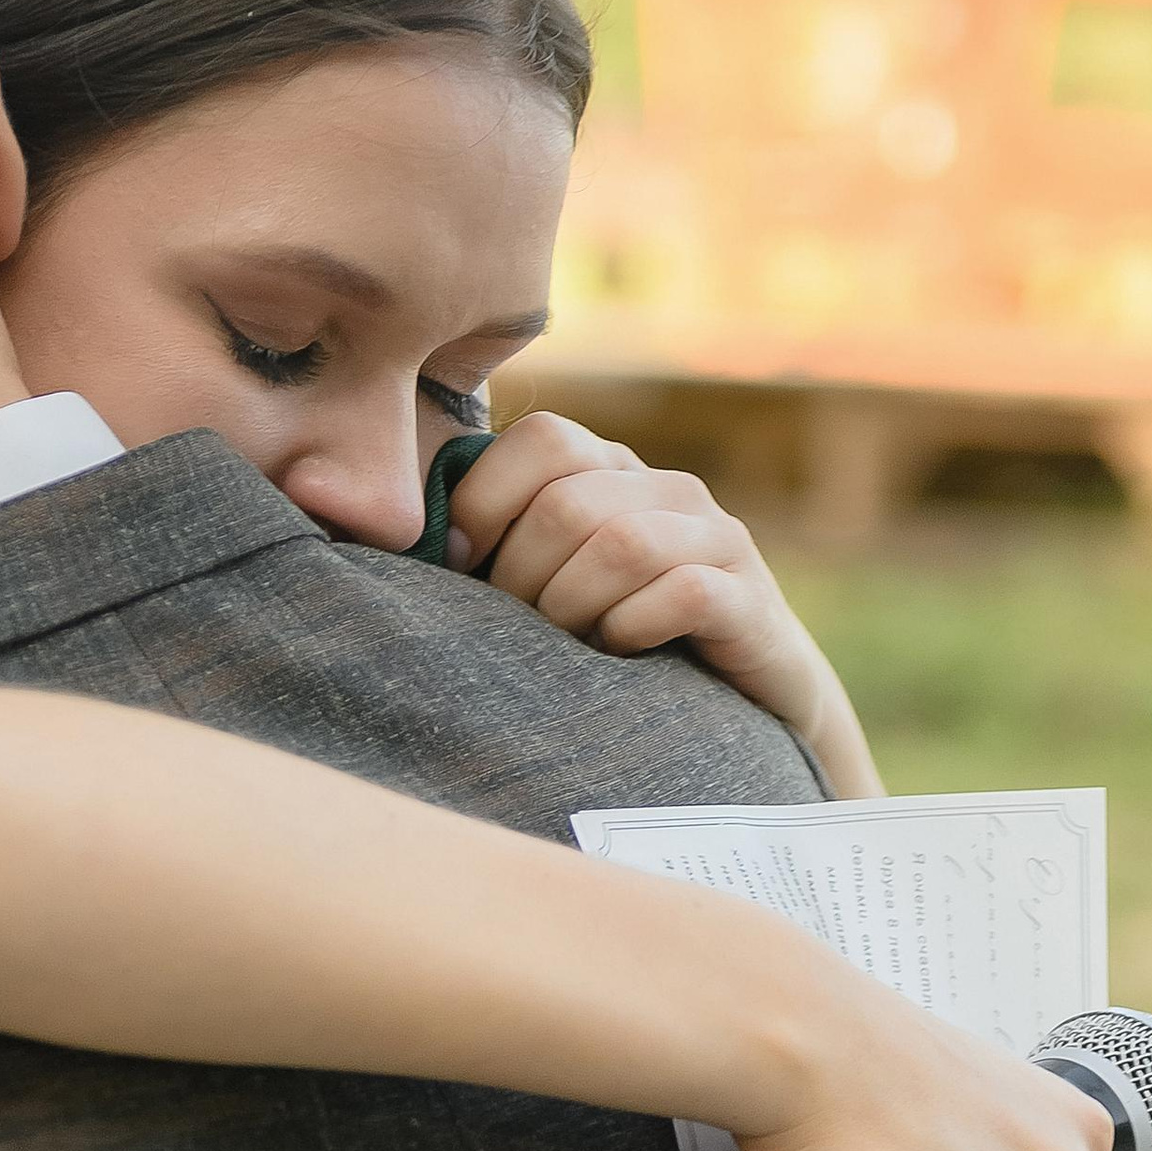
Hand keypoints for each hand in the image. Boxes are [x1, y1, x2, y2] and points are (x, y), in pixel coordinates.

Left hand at [447, 413, 881, 795]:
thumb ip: (496, 549)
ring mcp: (717, 538)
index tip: (461, 570)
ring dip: (574, 608)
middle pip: (568, 503)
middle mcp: (668, 489)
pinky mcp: (751, 598)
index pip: (543, 439)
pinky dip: (633, 630)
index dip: (485, 501)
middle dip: (523, 578)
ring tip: (570, 648)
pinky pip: (683, 593)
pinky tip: (623, 657)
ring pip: (621, 544)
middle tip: (521, 631)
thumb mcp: (549, 588)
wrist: (743, 711)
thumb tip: (400, 536)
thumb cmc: (617, 648)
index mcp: (612, 472)